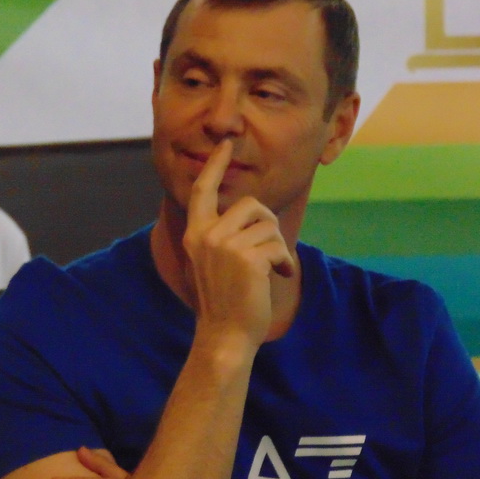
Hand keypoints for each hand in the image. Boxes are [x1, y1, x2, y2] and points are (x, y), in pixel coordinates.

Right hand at [183, 139, 293, 344]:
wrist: (224, 333)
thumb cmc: (224, 299)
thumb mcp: (212, 260)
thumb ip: (220, 233)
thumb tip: (249, 212)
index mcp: (194, 233)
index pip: (203, 191)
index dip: (214, 166)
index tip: (224, 145)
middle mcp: (206, 235)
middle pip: (251, 204)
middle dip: (268, 225)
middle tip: (270, 250)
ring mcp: (225, 246)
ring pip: (268, 225)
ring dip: (278, 247)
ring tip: (272, 268)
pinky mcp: (248, 258)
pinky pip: (278, 245)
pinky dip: (285, 261)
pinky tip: (279, 276)